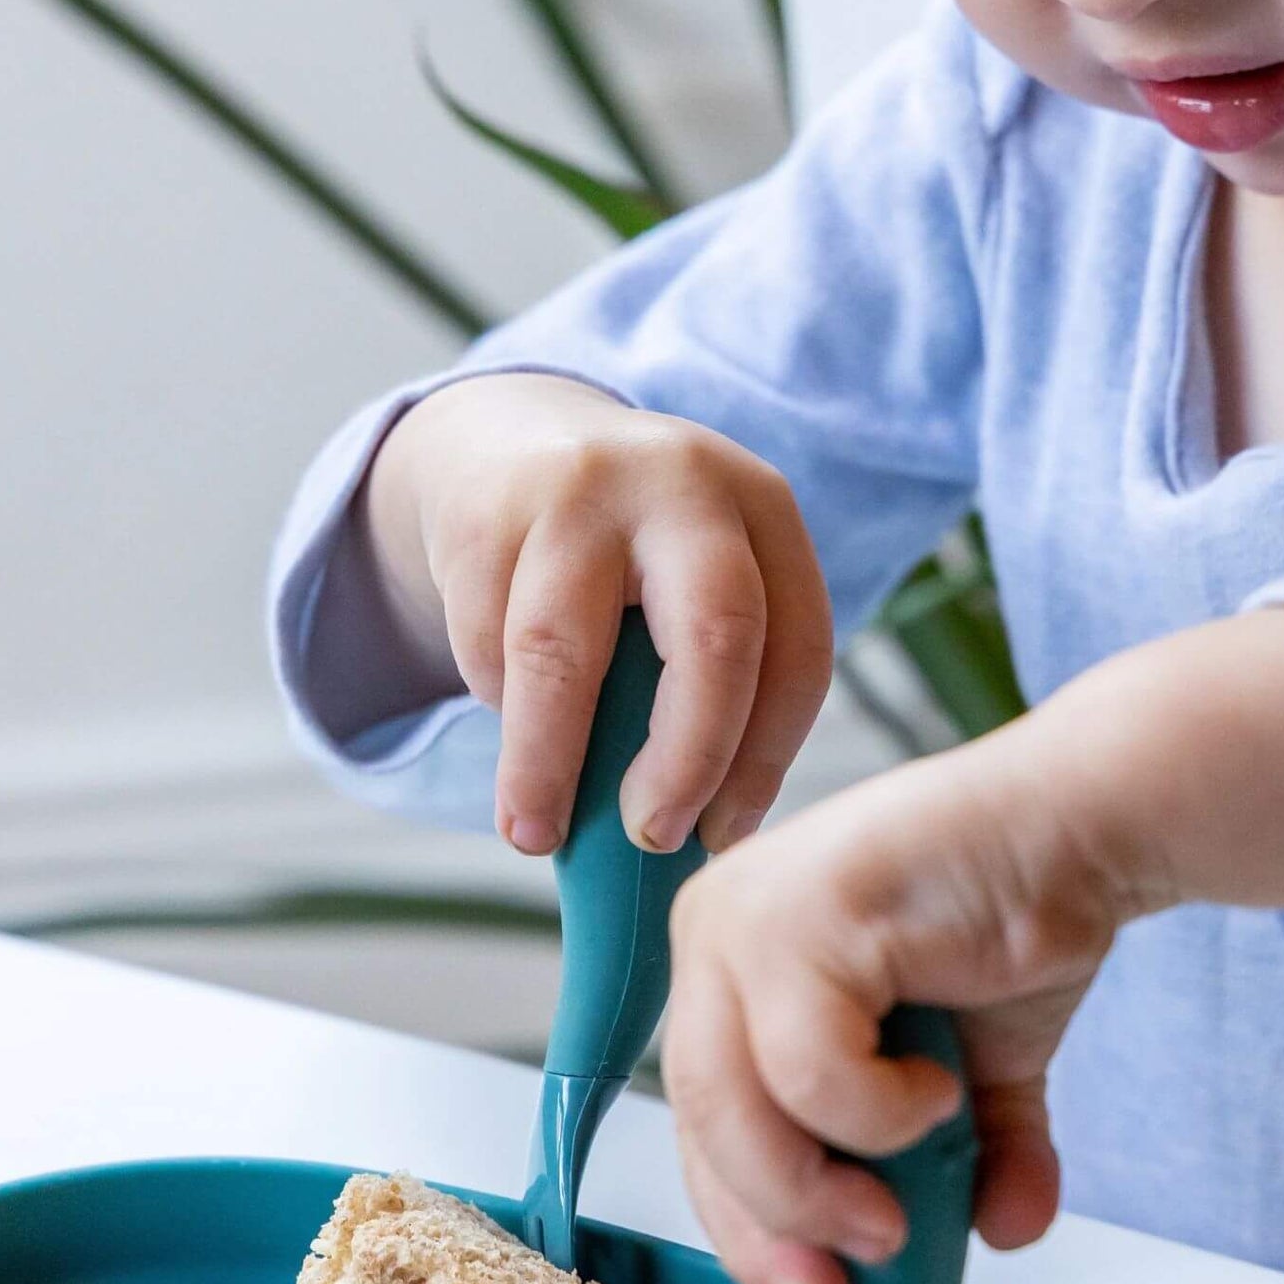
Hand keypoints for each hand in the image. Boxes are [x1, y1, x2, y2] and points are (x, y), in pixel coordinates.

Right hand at [357, 372, 834, 853]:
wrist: (503, 440)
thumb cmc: (621, 557)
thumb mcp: (688, 584)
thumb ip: (711, 681)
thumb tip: (696, 842)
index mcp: (764, 510)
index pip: (798, 650)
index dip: (766, 760)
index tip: (721, 837)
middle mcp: (685, 485)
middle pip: (714, 638)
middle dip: (689, 759)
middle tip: (654, 837)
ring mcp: (580, 490)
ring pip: (562, 650)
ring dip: (548, 762)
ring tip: (534, 833)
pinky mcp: (485, 515)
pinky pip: (487, 644)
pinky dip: (498, 705)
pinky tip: (511, 718)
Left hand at [660, 605, 1283, 1283]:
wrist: (1091, 827)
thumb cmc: (1017, 928)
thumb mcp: (969, 1081)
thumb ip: (957, 1165)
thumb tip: (994, 1244)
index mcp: (731, 970)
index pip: (706, 1125)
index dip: (746, 1229)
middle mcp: (716, 931)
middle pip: (701, 1124)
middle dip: (768, 1234)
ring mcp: (749, 913)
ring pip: (736, 1107)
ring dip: (815, 1196)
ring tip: (899, 1225)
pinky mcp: (805, 909)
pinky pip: (810, 1067)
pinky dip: (877, 1114)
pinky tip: (940, 1092)